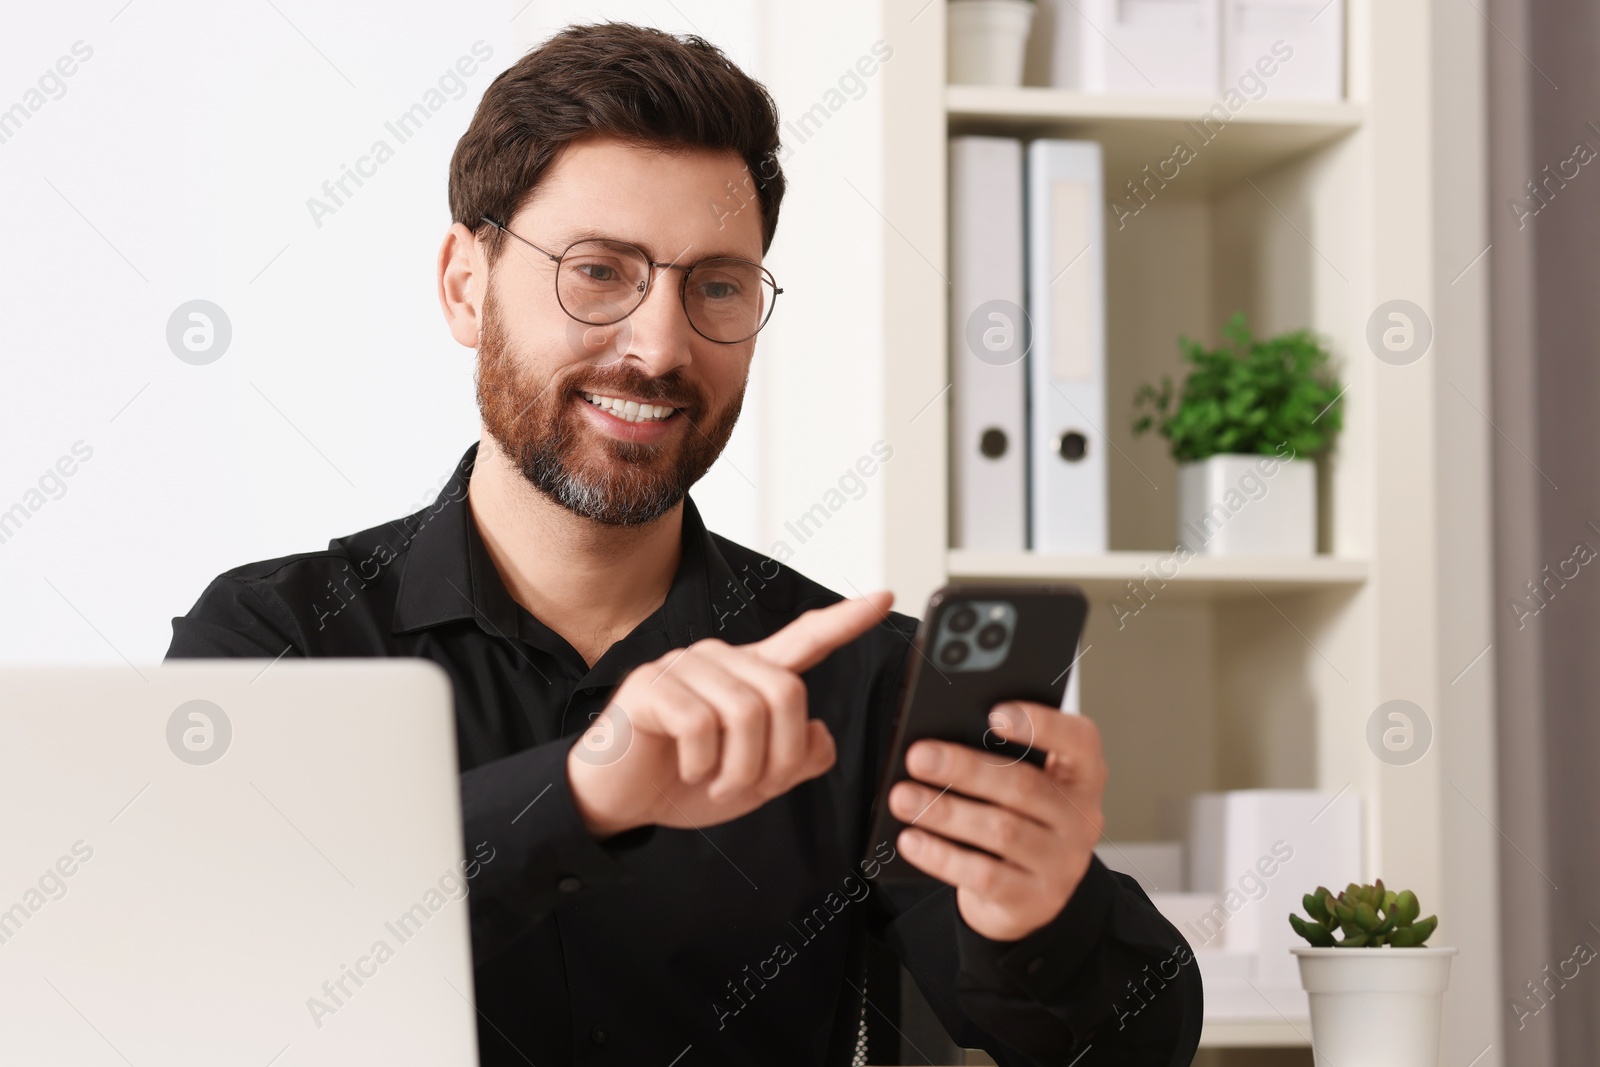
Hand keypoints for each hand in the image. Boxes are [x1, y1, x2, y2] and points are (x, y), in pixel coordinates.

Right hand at [567, 591, 893, 837]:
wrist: (618, 801)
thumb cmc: (683, 781)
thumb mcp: (754, 781)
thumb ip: (795, 760)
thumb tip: (819, 735)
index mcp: (751, 675)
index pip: (806, 640)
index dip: (846, 621)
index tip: (884, 598)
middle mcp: (722, 659)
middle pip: (787, 693)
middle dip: (778, 756)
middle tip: (748, 785)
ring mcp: (685, 667)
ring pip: (747, 712)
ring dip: (738, 768)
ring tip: (714, 781)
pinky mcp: (652, 686)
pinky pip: (701, 725)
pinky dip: (701, 764)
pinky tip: (686, 768)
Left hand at [887, 701, 1106, 940]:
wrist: (1027, 898)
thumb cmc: (1016, 820)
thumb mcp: (1019, 788)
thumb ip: (997, 760)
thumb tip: (938, 744)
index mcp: (1082, 776)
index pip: (1080, 741)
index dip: (1042, 724)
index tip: (994, 714)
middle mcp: (1081, 818)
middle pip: (1025, 786)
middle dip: (965, 769)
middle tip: (918, 756)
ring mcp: (1062, 863)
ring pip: (1002, 831)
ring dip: (945, 812)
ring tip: (902, 798)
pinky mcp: (1034, 900)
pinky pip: (984, 876)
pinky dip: (942, 856)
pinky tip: (911, 840)